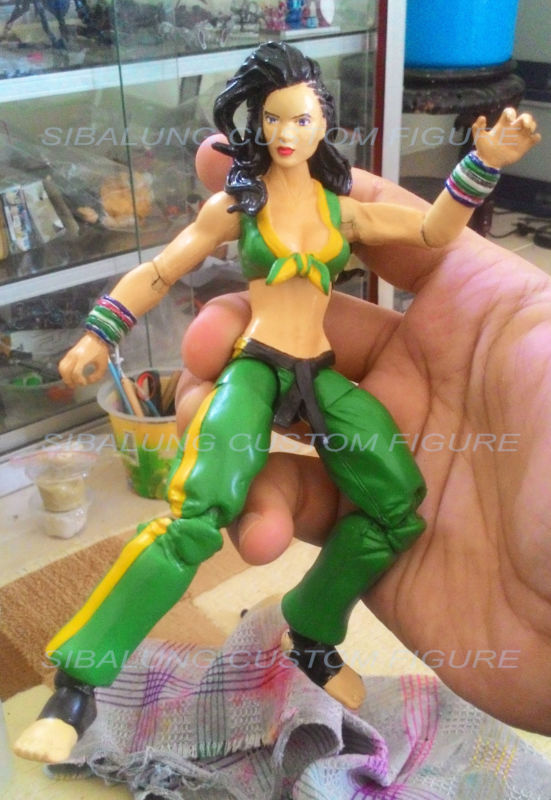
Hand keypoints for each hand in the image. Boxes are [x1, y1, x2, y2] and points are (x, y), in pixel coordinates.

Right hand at [58, 332, 108, 385]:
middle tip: (75, 386)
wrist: (97, 336)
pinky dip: (64, 371)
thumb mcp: (103, 364)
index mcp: (82, 358)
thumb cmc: (101, 350)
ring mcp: (70, 354)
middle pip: (65, 371)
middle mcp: (73, 356)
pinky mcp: (69, 353)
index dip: (79, 380)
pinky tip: (70, 374)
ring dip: (65, 376)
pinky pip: (62, 363)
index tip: (84, 383)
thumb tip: (89, 381)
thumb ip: (97, 375)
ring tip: (71, 382)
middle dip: (69, 380)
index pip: (76, 373)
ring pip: (61, 367)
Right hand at [177, 158, 550, 732]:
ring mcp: (379, 458)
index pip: (365, 238)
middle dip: (236, 328)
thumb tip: (376, 202)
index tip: (215, 171)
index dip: (297, 208)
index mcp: (457, 315)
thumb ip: (462, 266)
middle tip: (201, 347)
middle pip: (296, 332)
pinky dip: (256, 512)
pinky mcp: (359, 536)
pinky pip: (287, 508)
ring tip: (203, 437)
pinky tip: (253, 529)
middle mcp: (409, 377)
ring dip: (224, 420)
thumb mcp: (543, 336)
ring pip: (274, 419)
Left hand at [473, 107, 540, 167]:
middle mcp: (512, 129)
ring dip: (532, 125)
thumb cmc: (484, 149)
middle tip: (524, 125)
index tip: (510, 118)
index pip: (510, 112)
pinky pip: (534, 139)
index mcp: (503, 125)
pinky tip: (532, 139)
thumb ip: (478, 127)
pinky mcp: (524, 146)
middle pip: (524, 117)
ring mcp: (519, 137)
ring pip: (531, 126)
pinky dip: (536, 137)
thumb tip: (482, 117)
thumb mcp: (479, 138)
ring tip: (528, 131)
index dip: (511, 112)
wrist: (488, 163)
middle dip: (527, 118)